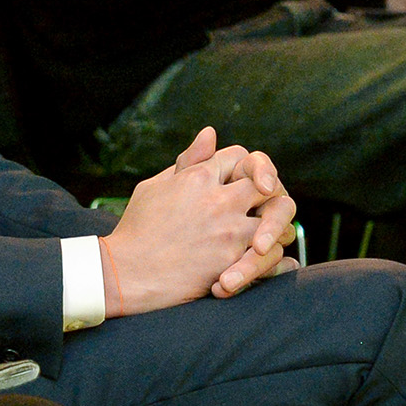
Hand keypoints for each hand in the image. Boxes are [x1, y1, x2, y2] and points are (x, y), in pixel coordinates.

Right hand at [101, 128, 296, 314]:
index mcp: (197, 176)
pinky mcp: (233, 258)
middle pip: (266, 183)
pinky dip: (276, 259)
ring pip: (277, 219)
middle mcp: (218, 198)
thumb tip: (210, 133)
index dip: (245, 167)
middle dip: (269, 193)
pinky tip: (266, 260)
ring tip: (263, 238)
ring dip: (274, 228)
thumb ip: (188, 161)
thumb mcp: (155, 186)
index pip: (239, 156)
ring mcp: (229, 228)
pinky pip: (272, 253)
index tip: (241, 182)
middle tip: (265, 207)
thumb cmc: (137, 229)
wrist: (128, 272)